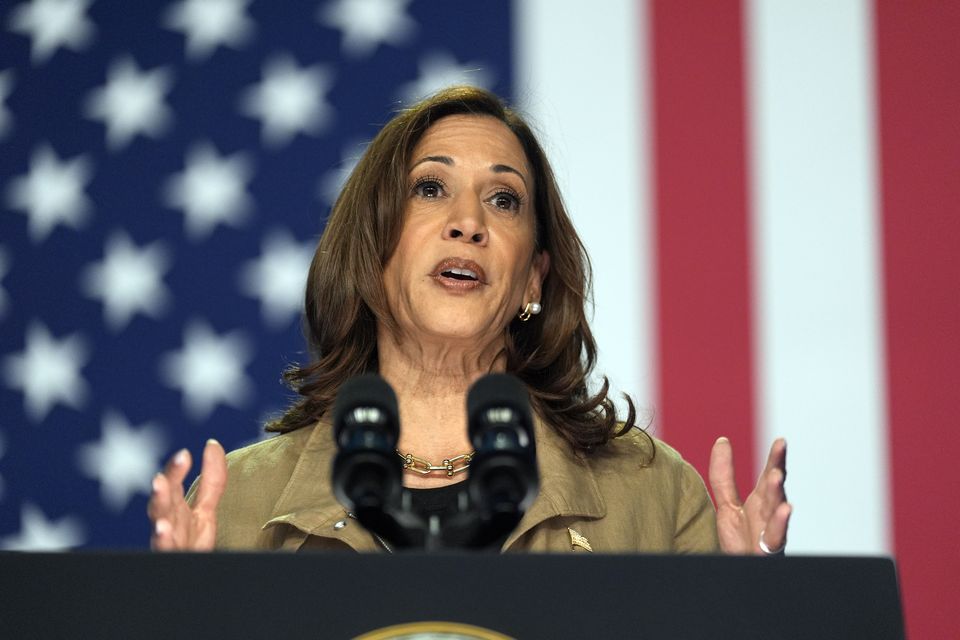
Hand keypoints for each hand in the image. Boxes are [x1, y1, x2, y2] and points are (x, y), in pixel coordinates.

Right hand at [148, 439, 226, 550]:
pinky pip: (165, 550)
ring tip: (159, 486)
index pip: (173, 485)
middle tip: (165, 471)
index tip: (184, 454)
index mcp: (176, 510)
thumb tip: (213, 444)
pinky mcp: (171, 557)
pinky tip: (163, 529)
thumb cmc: (192, 544)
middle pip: (163, 501)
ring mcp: (168, 543)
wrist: (191, 577)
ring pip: (159, 523)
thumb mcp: (205, 510)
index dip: (177, 470)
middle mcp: (168, 524)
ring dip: (158, 504)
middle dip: (163, 485)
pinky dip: (162, 540)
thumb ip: (211, 480)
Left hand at [709, 437, 791, 554]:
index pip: (768, 475)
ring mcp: (770, 531)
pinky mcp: (768, 549)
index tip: (780, 440)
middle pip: (773, 486)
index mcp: (760, 502)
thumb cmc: (740, 540)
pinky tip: (785, 509)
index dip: (774, 457)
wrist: (741, 567)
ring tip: (776, 475)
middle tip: (781, 445)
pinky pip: (776, 536)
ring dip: (776, 491)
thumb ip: (724, 476)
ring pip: (776, 509)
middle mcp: (769, 514)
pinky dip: (781, 523)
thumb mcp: (728, 505)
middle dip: (777, 466)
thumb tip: (723, 440)